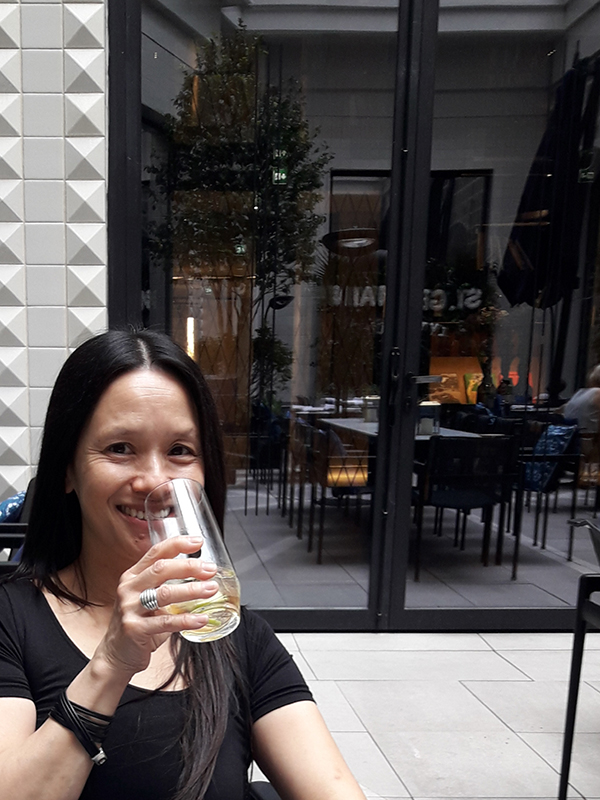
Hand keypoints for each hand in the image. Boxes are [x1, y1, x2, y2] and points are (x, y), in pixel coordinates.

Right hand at [94, 536, 218, 675]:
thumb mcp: (148, 598)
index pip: (155, 552)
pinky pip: (165, 622)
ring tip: (211, 590)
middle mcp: (129, 588)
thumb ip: (167, 585)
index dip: (178, 544)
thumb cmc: (138, 623)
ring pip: (164, 593)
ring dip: (191, 590)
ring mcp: (129, 608)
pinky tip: (202, 619)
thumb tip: (202, 576)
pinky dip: (186, 619)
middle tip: (210, 569)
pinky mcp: (134, 629)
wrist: (116, 654)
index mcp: (133, 576)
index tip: (198, 542)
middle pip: (161, 569)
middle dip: (189, 566)